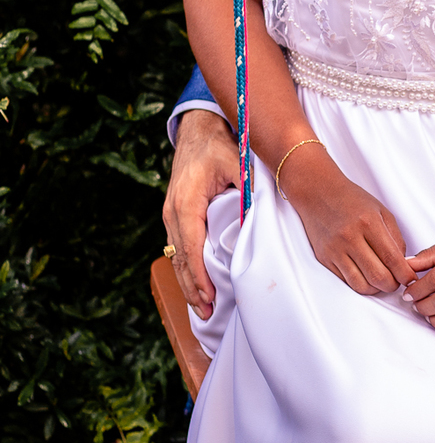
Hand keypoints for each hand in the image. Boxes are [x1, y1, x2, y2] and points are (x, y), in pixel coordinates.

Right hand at [163, 110, 239, 318]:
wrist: (199, 129)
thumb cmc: (219, 145)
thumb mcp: (236, 164)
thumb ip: (246, 191)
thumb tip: (254, 220)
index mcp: (186, 202)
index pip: (192, 247)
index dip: (199, 275)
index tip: (209, 297)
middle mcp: (173, 211)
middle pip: (181, 258)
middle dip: (193, 288)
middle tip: (207, 313)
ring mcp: (171, 214)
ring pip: (177, 256)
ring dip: (189, 282)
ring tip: (202, 308)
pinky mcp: (176, 215)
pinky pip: (180, 247)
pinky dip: (188, 268)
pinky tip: (197, 285)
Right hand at [282, 146, 415, 294]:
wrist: (318, 193)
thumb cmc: (352, 200)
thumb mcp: (382, 211)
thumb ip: (396, 238)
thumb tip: (403, 265)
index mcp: (368, 223)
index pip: (392, 259)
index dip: (405, 274)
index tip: (410, 278)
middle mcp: (350, 238)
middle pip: (378, 277)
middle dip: (393, 285)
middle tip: (397, 281)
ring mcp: (335, 250)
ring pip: (361, 285)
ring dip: (376, 289)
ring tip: (382, 281)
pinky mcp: (324, 258)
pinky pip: (346, 281)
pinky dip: (361, 284)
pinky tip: (367, 276)